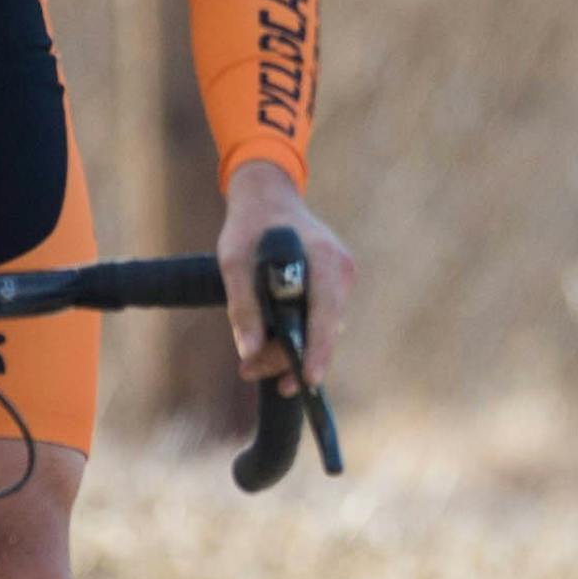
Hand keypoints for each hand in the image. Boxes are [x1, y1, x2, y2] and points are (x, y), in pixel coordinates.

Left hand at [215, 160, 354, 390]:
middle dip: (288, 357)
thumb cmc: (250, 227)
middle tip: (248, 371)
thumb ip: (243, 307)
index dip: (317, 351)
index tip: (307, 380)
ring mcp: (342, 278)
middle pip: (322, 330)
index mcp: (325, 260)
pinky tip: (268, 345)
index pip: (325, 316)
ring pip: (320, 329)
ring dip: (287, 349)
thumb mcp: (235, 263)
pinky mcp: (334, 285)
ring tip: (250, 364)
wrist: (267, 198)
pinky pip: (318, 319)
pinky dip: (295, 334)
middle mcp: (342, 270)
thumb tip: (249, 352)